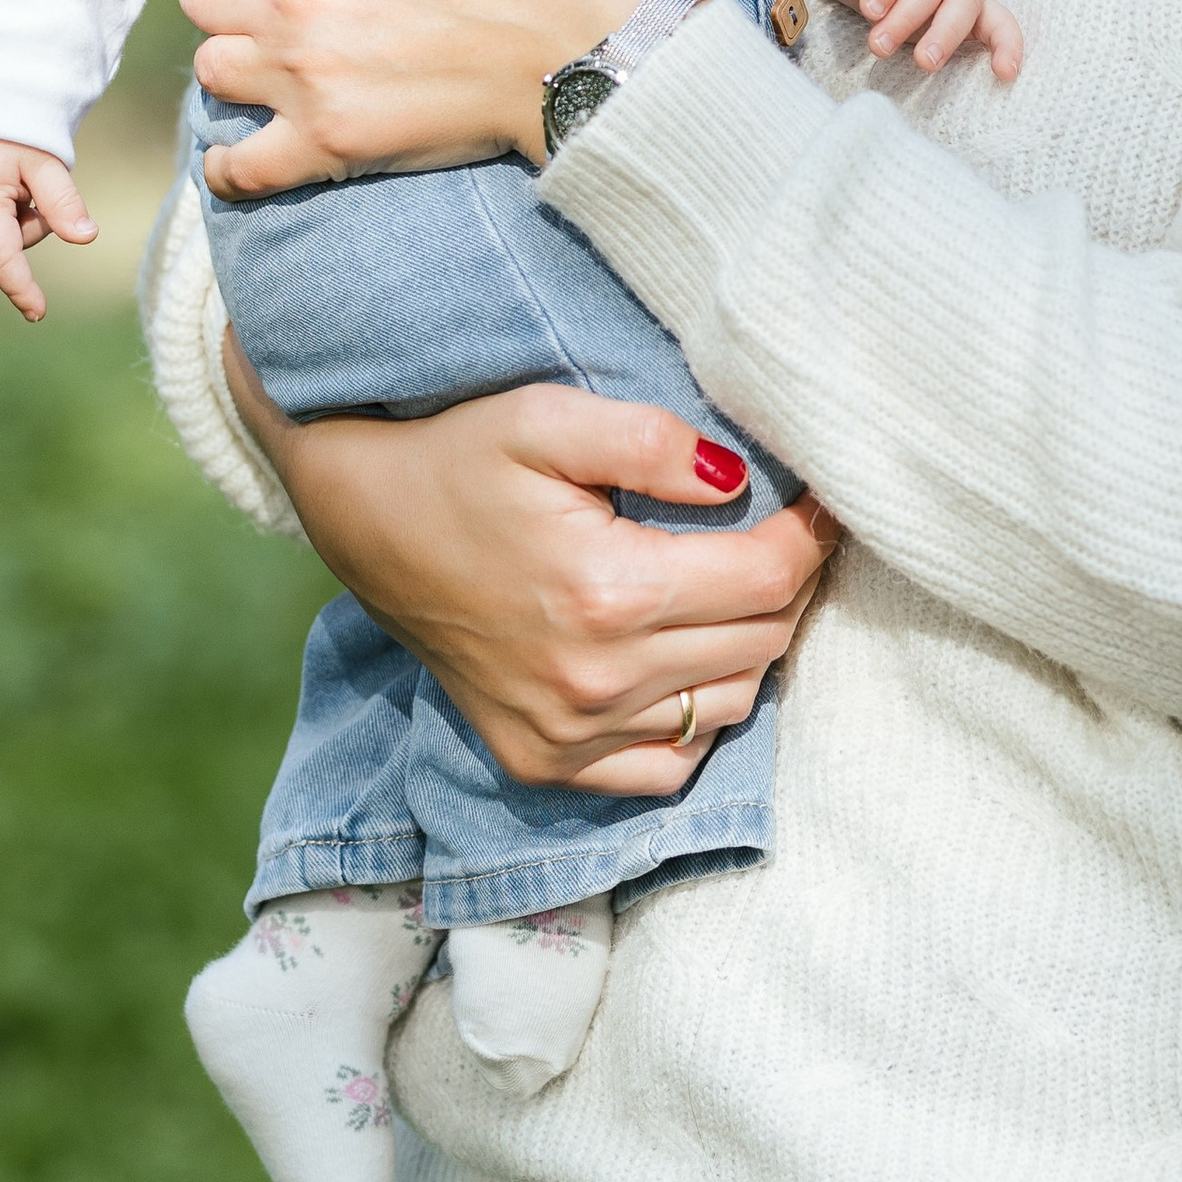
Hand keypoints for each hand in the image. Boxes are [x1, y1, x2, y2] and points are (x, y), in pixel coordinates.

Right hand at [0, 131, 98, 319]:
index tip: (38, 313)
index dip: (21, 286)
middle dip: (25, 218)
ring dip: (2, 211)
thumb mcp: (41, 160)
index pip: (4, 256)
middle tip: (20, 179)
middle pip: (9, 240)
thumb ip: (63, 200)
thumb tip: (87, 238)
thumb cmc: (4, 130)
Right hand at [222, 341, 840, 793]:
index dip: (810, 536)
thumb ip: (651, 441)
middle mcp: (595, 681)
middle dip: (787, 583)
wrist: (362, 519)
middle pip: (761, 642)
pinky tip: (686, 662)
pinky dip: (698, 719)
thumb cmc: (458, 457)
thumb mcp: (547, 417)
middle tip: (780, 534)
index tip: (819, 502)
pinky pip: (666, 765)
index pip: (767, 580)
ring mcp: (568, 734)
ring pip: (729, 705)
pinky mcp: (542, 761)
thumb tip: (738, 480)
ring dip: (751, 646)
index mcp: (608, 593)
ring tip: (735, 588)